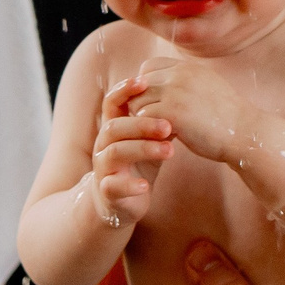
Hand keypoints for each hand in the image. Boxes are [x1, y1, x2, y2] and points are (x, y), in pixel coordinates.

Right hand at [90, 78, 173, 228]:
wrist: (119, 202)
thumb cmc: (137, 164)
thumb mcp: (147, 139)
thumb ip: (157, 120)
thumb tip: (180, 95)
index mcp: (113, 129)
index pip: (112, 103)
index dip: (124, 90)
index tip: (144, 81)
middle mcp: (103, 145)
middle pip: (115, 127)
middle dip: (142, 124)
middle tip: (169, 125)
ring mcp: (104, 168)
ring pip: (116, 152)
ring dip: (143, 149)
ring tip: (170, 151)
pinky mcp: (108, 191)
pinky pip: (114, 186)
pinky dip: (130, 185)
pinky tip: (145, 185)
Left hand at [128, 55, 250, 162]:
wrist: (245, 133)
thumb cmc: (226, 117)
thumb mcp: (206, 87)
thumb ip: (184, 82)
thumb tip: (159, 85)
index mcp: (187, 67)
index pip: (148, 67)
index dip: (145, 87)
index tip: (154, 104)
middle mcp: (179, 74)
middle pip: (138, 84)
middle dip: (142, 103)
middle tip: (153, 122)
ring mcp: (175, 91)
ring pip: (137, 101)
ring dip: (142, 118)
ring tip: (157, 130)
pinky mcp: (172, 112)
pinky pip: (143, 117)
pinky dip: (147, 130)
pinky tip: (161, 138)